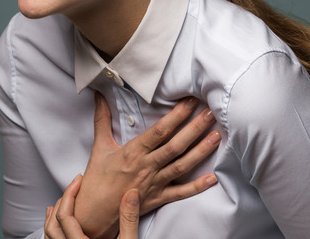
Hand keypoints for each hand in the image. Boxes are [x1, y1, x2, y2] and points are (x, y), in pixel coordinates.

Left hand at [45, 175, 140, 238]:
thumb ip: (129, 220)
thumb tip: (131, 194)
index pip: (65, 216)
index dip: (70, 193)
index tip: (78, 179)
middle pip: (52, 226)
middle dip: (60, 203)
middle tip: (72, 188)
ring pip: (50, 238)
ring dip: (52, 219)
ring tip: (59, 204)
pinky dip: (55, 233)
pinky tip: (61, 227)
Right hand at [74, 93, 220, 237]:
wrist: (93, 212)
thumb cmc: (97, 179)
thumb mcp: (99, 147)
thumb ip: (102, 120)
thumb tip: (99, 96)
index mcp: (133, 152)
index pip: (159, 131)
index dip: (176, 116)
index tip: (190, 102)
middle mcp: (146, 166)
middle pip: (175, 146)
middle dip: (195, 128)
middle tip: (211, 113)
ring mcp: (154, 183)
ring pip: (182, 166)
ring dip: (201, 151)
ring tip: (217, 136)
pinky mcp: (158, 199)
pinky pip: (181, 193)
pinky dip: (198, 186)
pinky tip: (213, 178)